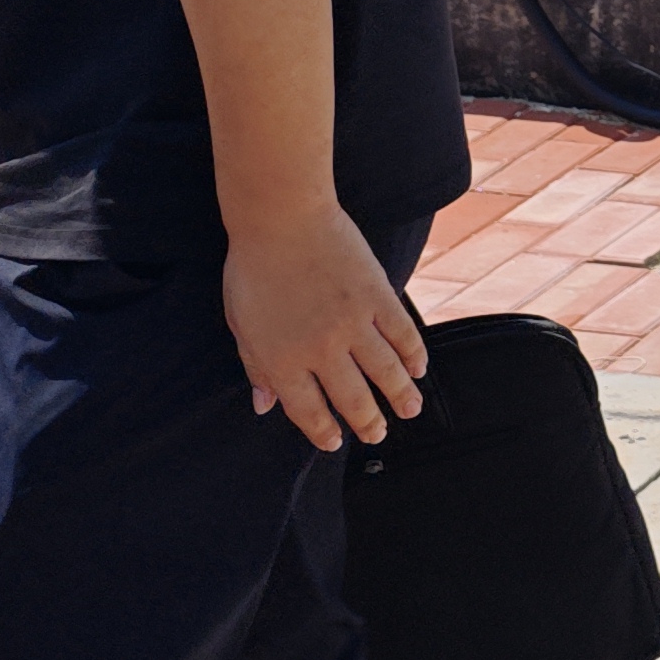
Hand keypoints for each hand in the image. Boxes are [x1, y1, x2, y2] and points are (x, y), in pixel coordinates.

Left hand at [224, 205, 430, 450]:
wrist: (282, 218)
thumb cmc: (253, 269)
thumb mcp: (242, 325)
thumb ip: (256, 367)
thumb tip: (264, 405)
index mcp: (282, 361)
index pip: (308, 412)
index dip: (324, 433)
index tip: (334, 442)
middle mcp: (320, 350)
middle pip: (353, 400)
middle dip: (368, 424)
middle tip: (377, 435)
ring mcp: (353, 324)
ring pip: (385, 373)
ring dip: (400, 397)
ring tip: (410, 411)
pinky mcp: (378, 296)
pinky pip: (403, 335)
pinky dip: (414, 355)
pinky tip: (418, 368)